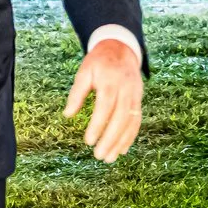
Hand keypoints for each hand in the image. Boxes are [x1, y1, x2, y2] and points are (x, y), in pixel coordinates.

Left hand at [64, 38, 141, 162]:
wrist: (121, 48)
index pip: (105, 106)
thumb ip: (76, 93)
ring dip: (121, 142)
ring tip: (110, 158)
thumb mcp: (84, 72)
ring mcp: (135, 95)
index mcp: (110, 81)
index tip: (88, 141)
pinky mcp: (139, 99)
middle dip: (110, 139)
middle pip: (120, 118)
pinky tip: (122, 149)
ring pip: (131, 122)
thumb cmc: (98, 62)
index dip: (98, 125)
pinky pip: (137, 120)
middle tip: (99, 156)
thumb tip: (67, 115)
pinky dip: (130, 136)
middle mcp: (126, 89)